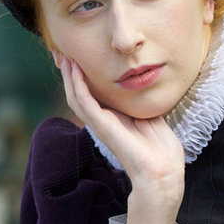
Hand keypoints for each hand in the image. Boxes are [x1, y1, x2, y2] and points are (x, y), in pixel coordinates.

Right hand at [53, 51, 185, 223]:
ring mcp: (100, 123)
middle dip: (69, 72)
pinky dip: (77, 83)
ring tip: (63, 56)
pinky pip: (83, 101)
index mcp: (112, 118)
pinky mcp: (102, 126)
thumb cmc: (160, 149)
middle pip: (77, 92)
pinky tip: (75, 68)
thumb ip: (139, 101)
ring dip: (68, 75)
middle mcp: (102, 120)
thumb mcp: (150, 115)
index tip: (77, 56)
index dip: (81, 75)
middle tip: (61, 51)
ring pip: (75, 95)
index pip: (91, 93)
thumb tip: (142, 84)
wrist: (162, 172)